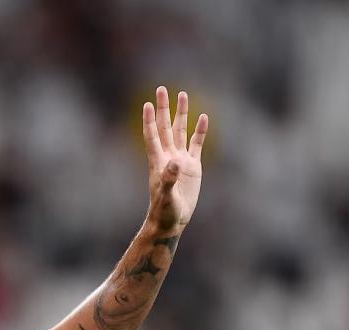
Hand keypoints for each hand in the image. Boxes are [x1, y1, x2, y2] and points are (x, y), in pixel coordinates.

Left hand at [142, 86, 207, 232]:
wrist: (172, 220)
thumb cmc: (164, 211)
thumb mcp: (166, 197)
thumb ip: (169, 180)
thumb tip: (174, 163)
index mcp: (158, 162)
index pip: (152, 136)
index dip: (149, 121)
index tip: (146, 104)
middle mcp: (168, 156)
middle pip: (165, 127)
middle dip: (163, 108)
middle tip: (161, 89)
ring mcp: (181, 159)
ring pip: (180, 131)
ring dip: (181, 113)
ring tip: (182, 94)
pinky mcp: (193, 166)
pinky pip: (197, 143)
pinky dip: (200, 131)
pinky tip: (202, 117)